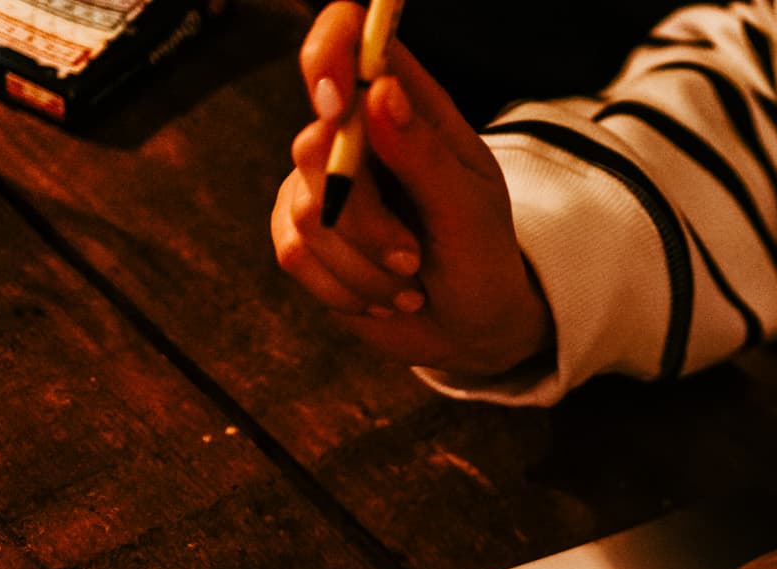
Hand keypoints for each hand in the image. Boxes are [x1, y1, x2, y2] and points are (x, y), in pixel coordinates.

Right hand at [271, 2, 549, 374]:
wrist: (470, 326)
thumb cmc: (480, 256)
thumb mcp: (469, 208)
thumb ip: (423, 153)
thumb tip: (379, 90)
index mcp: (405, 103)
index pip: (349, 36)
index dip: (328, 51)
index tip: (336, 103)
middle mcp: (353, 132)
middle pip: (315, 145)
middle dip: (367, 219)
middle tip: (413, 256)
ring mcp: (319, 182)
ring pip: (309, 213)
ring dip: (368, 265)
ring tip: (411, 280)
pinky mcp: (300, 234)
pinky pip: (295, 253)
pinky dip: (346, 287)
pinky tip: (384, 295)